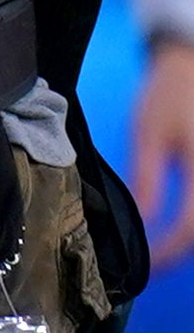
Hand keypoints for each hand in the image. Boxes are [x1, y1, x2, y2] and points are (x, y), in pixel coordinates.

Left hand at [137, 37, 193, 246]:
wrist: (191, 66)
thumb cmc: (168, 96)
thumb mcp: (147, 135)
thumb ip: (146, 178)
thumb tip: (143, 222)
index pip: (191, 226)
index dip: (168, 251)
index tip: (146, 266)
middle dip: (181, 251)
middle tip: (153, 264)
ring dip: (191, 239)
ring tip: (163, 250)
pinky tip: (179, 228)